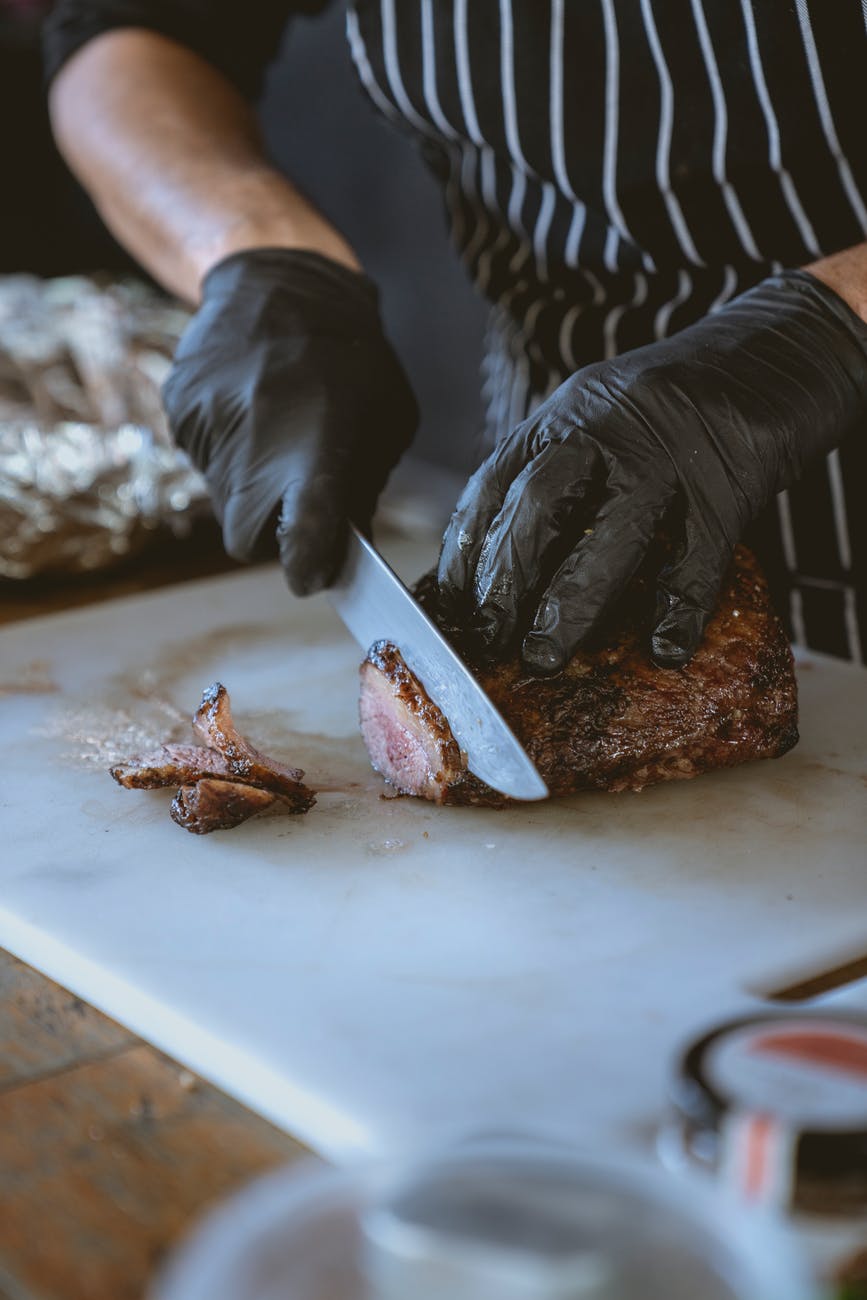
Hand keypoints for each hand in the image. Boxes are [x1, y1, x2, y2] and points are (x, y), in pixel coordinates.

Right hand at [163, 248, 417, 593]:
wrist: (279, 281)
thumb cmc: (350, 357)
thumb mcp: (385, 420)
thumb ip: (363, 488)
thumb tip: (343, 547)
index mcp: (316, 444)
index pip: (303, 529)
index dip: (305, 564)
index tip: (309, 576)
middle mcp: (255, 438)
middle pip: (243, 538)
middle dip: (267, 537)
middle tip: (292, 506)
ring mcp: (209, 424)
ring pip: (222, 500)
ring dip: (249, 488)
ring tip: (275, 433)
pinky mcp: (180, 411)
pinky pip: (203, 461)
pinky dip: (228, 453)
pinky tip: (250, 412)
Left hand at [439, 270, 866, 672]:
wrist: (779, 350)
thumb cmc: (678, 403)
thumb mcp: (600, 415)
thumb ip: (556, 472)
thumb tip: (499, 565)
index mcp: (569, 412)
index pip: (497, 481)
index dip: (465, 549)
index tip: (448, 604)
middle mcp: (612, 425)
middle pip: (541, 502)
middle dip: (505, 578)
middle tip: (488, 638)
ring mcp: (674, 453)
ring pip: (613, 532)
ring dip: (572, 602)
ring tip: (545, 656)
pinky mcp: (733, 482)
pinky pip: (699, 556)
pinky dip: (677, 608)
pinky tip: (661, 648)